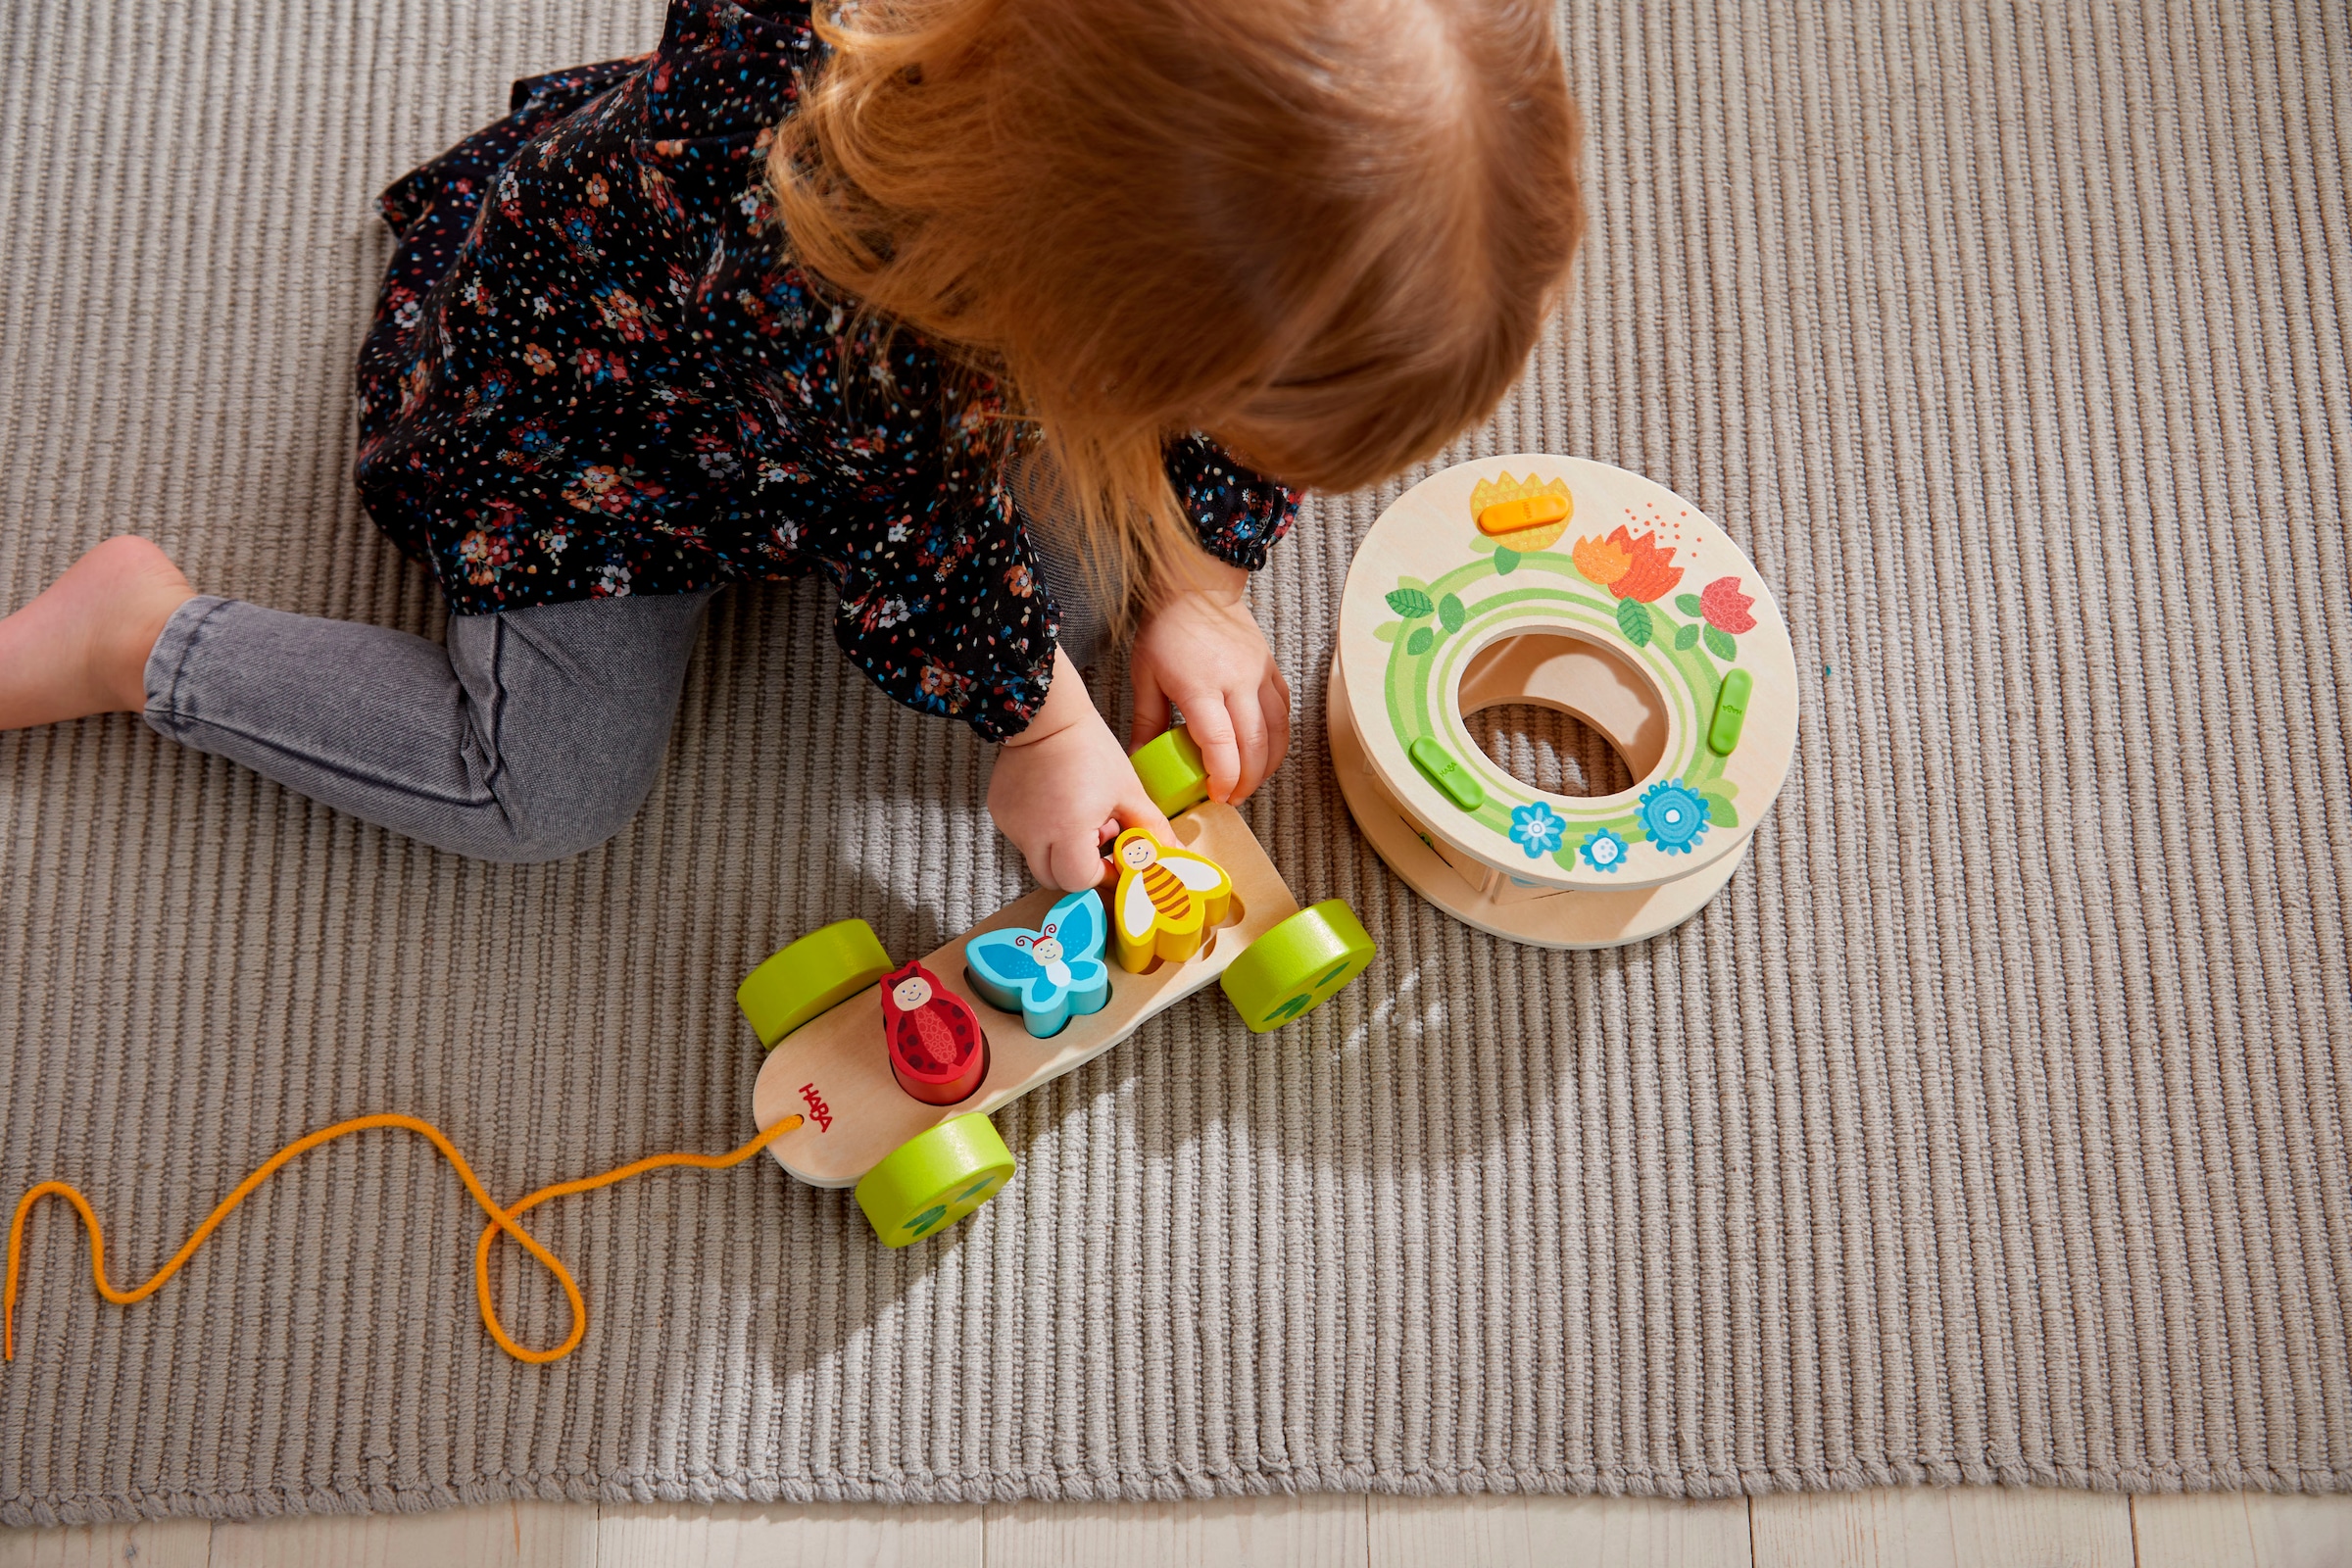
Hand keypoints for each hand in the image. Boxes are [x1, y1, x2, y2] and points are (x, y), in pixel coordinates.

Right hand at [991, 648, 1172, 889]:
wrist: (1046, 716)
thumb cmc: (1089, 749)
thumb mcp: (1127, 791)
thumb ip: (1150, 828)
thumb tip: (1172, 852)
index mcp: (1066, 831)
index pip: (1081, 880)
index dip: (1102, 874)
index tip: (1114, 859)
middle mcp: (1033, 834)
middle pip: (1055, 879)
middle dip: (1079, 869)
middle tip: (1098, 839)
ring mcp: (1012, 824)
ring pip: (1038, 858)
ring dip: (1060, 850)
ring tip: (1079, 816)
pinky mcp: (999, 811)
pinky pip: (1022, 836)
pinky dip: (1041, 830)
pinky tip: (1058, 804)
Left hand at [1128, 561, 1289, 802]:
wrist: (1197, 587)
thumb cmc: (1167, 629)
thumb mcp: (1146, 677)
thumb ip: (1146, 723)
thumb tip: (1138, 761)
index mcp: (1201, 687)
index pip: (1222, 744)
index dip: (1223, 778)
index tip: (1216, 795)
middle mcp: (1237, 682)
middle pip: (1255, 746)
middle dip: (1246, 781)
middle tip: (1231, 798)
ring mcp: (1259, 675)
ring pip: (1277, 732)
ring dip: (1267, 765)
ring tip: (1249, 782)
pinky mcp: (1271, 669)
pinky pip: (1283, 713)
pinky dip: (1278, 739)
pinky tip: (1265, 752)